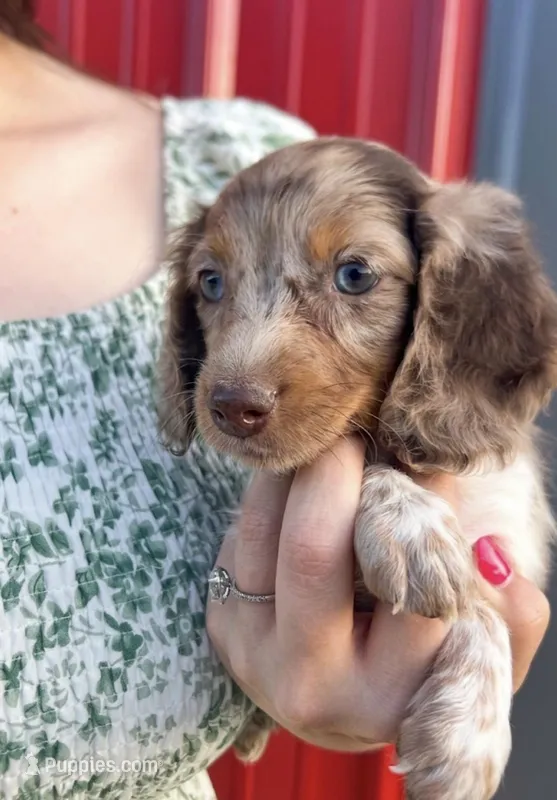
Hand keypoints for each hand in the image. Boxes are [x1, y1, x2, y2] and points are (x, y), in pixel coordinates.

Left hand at [207, 438, 549, 750]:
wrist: (336, 700)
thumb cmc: (413, 669)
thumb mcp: (477, 657)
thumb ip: (510, 619)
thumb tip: (491, 556)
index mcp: (389, 695)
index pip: (415, 583)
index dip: (426, 504)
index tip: (426, 462)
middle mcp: (312, 685)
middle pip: (314, 548)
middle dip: (337, 469)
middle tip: (358, 435)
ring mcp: (253, 657)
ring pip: (262, 529)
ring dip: (295, 472)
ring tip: (327, 449)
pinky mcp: (221, 628)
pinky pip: (238, 538)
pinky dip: (269, 498)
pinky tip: (296, 491)